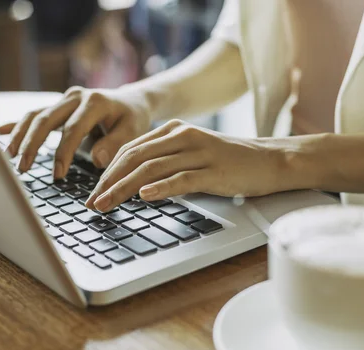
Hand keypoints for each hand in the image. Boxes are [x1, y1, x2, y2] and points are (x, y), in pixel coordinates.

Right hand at [0, 86, 151, 178]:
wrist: (131, 101)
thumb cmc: (132, 119)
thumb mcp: (132, 131)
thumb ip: (115, 145)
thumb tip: (96, 160)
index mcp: (95, 102)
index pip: (73, 129)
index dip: (63, 152)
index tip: (57, 175)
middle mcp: (75, 97)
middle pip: (46, 119)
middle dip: (32, 145)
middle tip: (23, 168)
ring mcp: (64, 99)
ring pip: (35, 116)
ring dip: (20, 136)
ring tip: (9, 157)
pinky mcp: (57, 105)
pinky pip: (33, 114)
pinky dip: (15, 124)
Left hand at [85, 119, 290, 211]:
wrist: (270, 160)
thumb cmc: (230, 162)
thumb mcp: (193, 155)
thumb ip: (166, 163)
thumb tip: (135, 185)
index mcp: (174, 130)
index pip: (131, 149)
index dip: (108, 171)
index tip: (94, 191)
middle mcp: (183, 136)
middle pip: (135, 157)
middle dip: (109, 181)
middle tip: (92, 202)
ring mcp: (199, 153)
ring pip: (151, 169)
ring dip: (124, 188)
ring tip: (107, 204)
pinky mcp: (214, 171)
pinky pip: (182, 179)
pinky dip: (161, 188)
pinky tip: (145, 198)